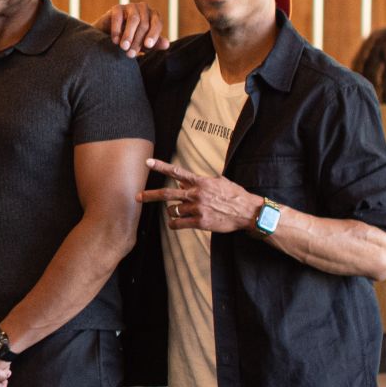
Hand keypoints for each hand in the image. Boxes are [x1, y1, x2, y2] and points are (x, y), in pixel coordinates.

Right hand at [96, 1, 164, 56]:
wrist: (111, 32)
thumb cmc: (133, 37)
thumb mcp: (144, 43)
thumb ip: (155, 43)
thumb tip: (166, 45)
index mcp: (154, 16)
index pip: (157, 24)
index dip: (153, 35)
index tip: (148, 45)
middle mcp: (144, 8)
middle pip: (144, 24)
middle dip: (137, 40)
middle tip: (131, 54)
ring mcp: (131, 6)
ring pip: (133, 19)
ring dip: (128, 35)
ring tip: (123, 47)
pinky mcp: (117, 7)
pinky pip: (118, 17)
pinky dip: (117, 29)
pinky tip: (115, 41)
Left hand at [139, 157, 261, 233]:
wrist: (248, 211)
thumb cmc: (234, 195)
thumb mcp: (219, 182)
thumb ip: (201, 182)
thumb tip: (184, 183)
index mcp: (200, 182)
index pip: (177, 172)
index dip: (161, 166)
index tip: (147, 162)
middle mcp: (196, 194)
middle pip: (167, 193)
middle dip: (150, 195)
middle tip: (137, 197)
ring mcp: (198, 208)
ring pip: (172, 210)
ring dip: (171, 212)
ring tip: (179, 212)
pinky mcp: (200, 222)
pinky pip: (179, 224)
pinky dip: (174, 224)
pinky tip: (176, 224)